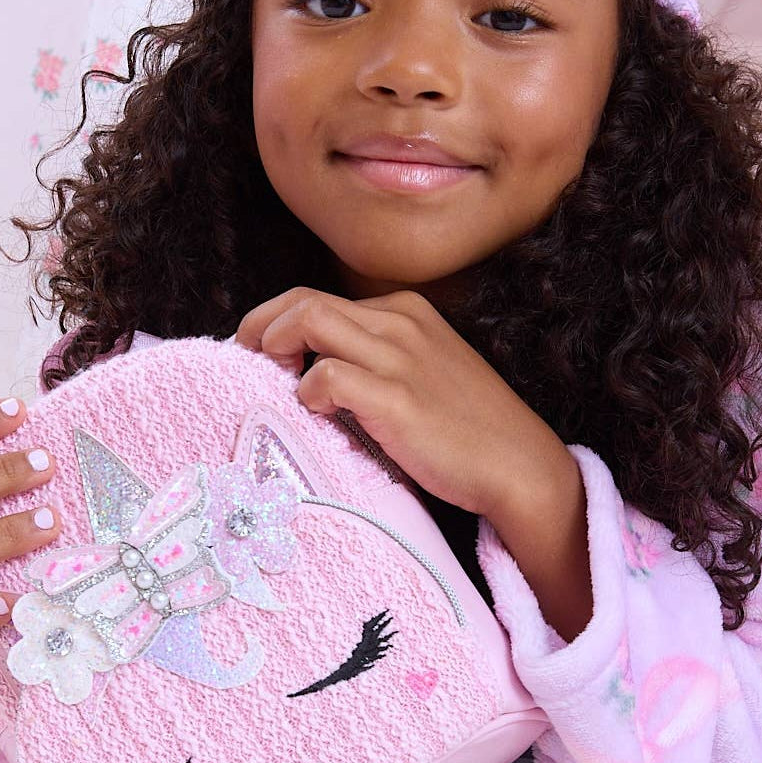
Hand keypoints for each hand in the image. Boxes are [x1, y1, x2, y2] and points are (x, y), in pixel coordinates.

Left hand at [234, 287, 576, 523]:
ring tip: (269, 381)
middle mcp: (400, 322)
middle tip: (242, 359)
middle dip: (259, 325)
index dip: (275, 319)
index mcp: (404, 311)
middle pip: (303, 299)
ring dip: (274, 347)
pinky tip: (313, 411)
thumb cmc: (466, 429)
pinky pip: (327, 374)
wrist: (519, 466)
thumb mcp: (421, 372)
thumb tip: (312, 371)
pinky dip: (307, 390)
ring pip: (309, 320)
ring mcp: (400, 357)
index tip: (257, 351)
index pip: (318, 296)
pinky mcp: (397, 398)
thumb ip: (374, 359)